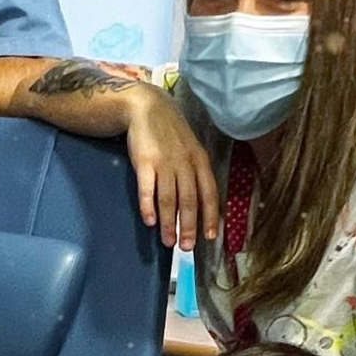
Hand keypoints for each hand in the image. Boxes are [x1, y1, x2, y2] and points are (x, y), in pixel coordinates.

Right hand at [122, 86, 218, 249]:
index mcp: (199, 160)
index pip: (209, 192)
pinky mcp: (144, 161)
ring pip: (169, 199)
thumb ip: (194, 173)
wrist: (146, 107)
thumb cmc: (170, 132)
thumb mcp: (190, 148)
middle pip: (189, 200)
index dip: (210, 216)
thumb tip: (196, 205)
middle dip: (189, 226)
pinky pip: (147, 189)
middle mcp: (184, 163)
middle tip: (187, 247)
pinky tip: (149, 222)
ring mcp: (164, 162)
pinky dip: (148, 207)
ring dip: (169, 223)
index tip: (210, 237)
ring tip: (168, 242)